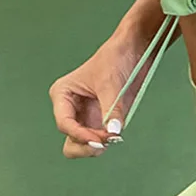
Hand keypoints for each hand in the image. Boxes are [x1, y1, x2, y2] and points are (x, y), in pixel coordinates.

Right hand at [49, 39, 143, 159]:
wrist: (133, 51)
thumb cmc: (115, 59)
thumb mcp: (111, 84)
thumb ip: (112, 110)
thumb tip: (113, 132)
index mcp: (63, 95)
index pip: (64, 123)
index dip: (80, 135)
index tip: (99, 139)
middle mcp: (71, 108)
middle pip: (70, 140)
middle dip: (84, 144)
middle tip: (104, 141)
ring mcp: (85, 116)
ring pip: (83, 144)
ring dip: (96, 145)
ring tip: (113, 136)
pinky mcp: (100, 120)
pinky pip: (99, 140)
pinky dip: (106, 141)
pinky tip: (116, 134)